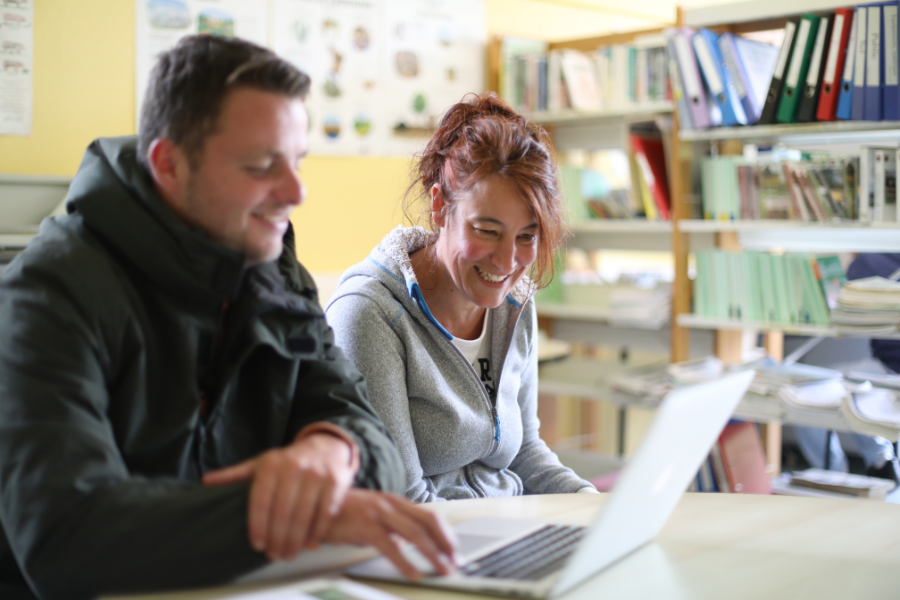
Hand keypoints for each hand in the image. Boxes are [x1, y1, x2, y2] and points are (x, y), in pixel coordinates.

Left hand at [202, 431, 355, 559]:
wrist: (324, 447)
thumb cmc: (287, 462)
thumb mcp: (260, 464)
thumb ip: (235, 475)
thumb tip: (205, 482)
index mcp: (271, 464)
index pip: (260, 501)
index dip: (257, 526)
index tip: (257, 545)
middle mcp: (294, 466)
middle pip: (282, 512)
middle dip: (277, 539)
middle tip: (275, 555)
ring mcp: (317, 473)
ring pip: (304, 515)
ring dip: (296, 540)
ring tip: (289, 553)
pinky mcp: (337, 480)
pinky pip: (326, 512)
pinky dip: (317, 531)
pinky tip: (310, 541)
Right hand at [323, 489, 457, 578]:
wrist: (312, 505)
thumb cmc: (342, 514)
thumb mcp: (372, 517)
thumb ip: (391, 527)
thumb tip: (408, 544)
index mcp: (395, 502)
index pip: (430, 515)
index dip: (446, 534)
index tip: (454, 551)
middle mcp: (390, 504)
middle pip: (428, 521)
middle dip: (446, 543)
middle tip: (455, 562)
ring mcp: (379, 513)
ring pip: (415, 534)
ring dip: (432, 554)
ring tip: (441, 570)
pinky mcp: (365, 526)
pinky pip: (391, 546)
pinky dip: (405, 562)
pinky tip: (413, 573)